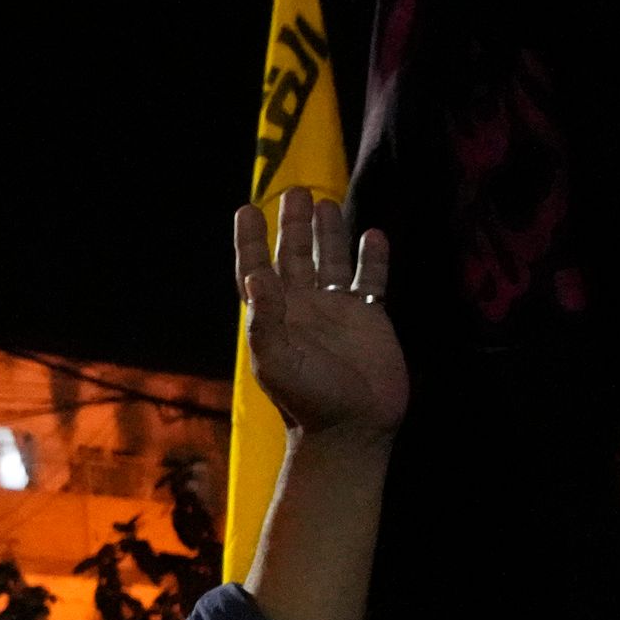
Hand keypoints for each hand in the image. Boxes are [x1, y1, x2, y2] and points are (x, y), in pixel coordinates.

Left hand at [235, 184, 402, 440]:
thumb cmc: (307, 400)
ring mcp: (338, 311)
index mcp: (274, 316)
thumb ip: (265, 321)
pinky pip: (371, 279)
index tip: (246, 209)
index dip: (249, 241)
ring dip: (329, 233)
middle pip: (295, 256)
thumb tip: (258, 276)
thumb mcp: (276, 362)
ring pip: (331, 261)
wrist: (352, 428)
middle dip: (293, 225)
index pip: (256, 269)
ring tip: (326, 201)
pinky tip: (373, 235)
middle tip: (295, 191)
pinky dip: (372, 258)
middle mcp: (303, 308)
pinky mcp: (370, 318)